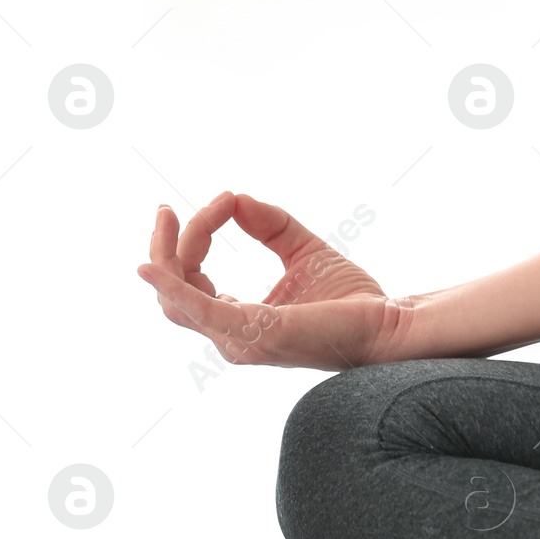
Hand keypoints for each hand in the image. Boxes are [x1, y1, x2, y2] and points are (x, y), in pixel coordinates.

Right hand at [135, 191, 407, 370]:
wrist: (388, 324)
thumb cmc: (351, 299)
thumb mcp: (302, 249)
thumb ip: (269, 225)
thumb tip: (235, 198)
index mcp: (240, 321)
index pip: (194, 280)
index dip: (197, 237)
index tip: (222, 200)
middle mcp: (232, 337)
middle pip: (175, 292)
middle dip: (166, 247)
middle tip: (164, 209)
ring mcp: (239, 339)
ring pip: (177, 300)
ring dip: (170, 252)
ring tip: (166, 216)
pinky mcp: (255, 332)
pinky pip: (198, 310)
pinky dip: (171, 286)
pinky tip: (151, 265)